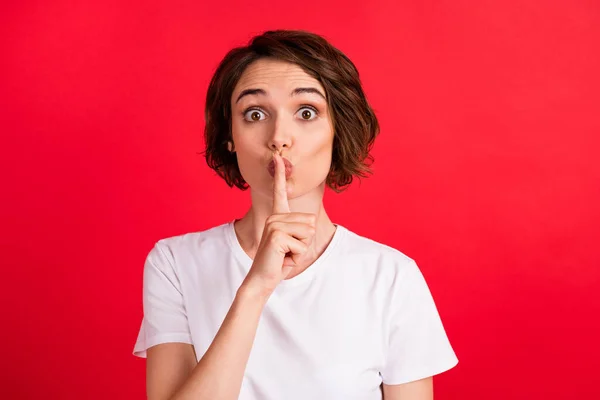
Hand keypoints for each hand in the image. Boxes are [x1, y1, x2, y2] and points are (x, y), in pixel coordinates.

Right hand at [242, 152, 316, 296]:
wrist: (263, 278)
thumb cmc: (280, 261)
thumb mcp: (293, 243)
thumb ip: (300, 229)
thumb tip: (309, 221)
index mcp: (277, 216)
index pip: (279, 192)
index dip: (279, 174)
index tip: (277, 157)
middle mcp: (274, 217)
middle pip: (310, 221)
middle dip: (305, 241)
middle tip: (288, 250)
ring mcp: (274, 225)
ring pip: (308, 233)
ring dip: (301, 249)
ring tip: (285, 254)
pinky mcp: (277, 235)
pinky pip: (302, 245)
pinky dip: (296, 256)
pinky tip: (283, 258)